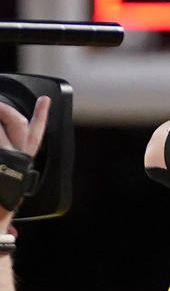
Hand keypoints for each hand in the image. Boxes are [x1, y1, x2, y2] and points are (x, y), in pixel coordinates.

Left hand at [0, 97, 49, 221]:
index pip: (37, 131)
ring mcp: (6, 157)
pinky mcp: (0, 161)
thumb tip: (14, 132)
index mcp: (25, 157)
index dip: (42, 114)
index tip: (45, 100)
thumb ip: (15, 154)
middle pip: (17, 122)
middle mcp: (17, 155)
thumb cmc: (4, 191)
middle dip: (5, 109)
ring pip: (0, 130)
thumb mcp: (15, 172)